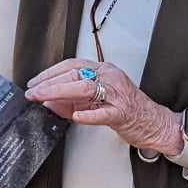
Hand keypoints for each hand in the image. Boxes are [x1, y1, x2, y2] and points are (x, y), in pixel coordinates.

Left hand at [25, 58, 182, 158]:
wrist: (154, 122)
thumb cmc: (127, 110)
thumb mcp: (95, 102)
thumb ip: (71, 101)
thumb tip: (47, 100)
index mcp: (104, 71)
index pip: (72, 65)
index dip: (50, 73)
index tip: (34, 82)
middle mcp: (110, 77)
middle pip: (75, 75)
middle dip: (49, 84)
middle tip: (33, 92)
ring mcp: (117, 94)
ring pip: (85, 89)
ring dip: (60, 93)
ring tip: (44, 99)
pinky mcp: (123, 112)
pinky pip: (103, 112)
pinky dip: (88, 114)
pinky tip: (76, 116)